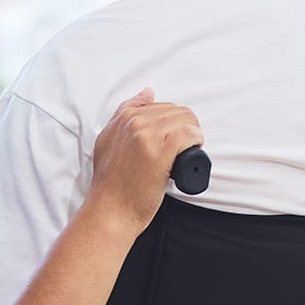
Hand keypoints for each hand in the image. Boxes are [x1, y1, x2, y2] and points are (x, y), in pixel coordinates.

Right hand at [85, 88, 203, 232]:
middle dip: (185, 127)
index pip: (162, 106)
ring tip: (185, 153)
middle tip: (181, 149)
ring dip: (193, 135)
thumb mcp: (108, 140)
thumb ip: (124, 114)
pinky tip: (190, 156)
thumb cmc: (111, 183)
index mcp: (124, 118)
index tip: (171, 141)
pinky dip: (196, 142)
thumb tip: (147, 93)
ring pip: (186, 120)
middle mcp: (135, 123)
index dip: (172, 123)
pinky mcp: (160, 153)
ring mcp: (147, 136)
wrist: (110, 211)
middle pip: (177, 111)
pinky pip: (190, 135)